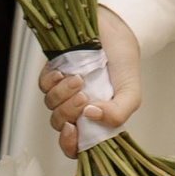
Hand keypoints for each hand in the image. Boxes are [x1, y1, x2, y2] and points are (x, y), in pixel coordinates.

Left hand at [38, 6, 143, 156]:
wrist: (116, 31)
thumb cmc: (124, 65)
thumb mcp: (130, 94)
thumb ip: (117, 114)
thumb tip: (91, 116)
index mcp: (95, 120)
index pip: (76, 144)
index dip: (70, 144)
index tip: (73, 131)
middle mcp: (77, 108)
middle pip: (61, 124)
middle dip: (68, 113)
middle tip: (83, 97)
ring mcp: (64, 91)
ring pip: (51, 105)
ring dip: (62, 95)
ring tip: (78, 80)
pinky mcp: (54, 73)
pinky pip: (44, 85)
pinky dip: (51, 81)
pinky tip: (63, 73)